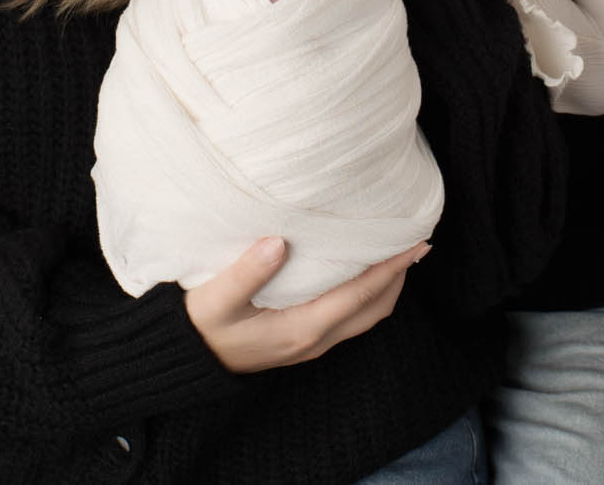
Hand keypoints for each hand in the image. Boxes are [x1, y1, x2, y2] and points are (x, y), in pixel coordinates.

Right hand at [184, 236, 427, 373]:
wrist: (187, 361)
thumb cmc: (201, 326)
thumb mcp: (216, 299)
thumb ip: (246, 272)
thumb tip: (278, 241)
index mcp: (302, 327)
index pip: (360, 294)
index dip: (391, 268)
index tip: (416, 243)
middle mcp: (315, 339)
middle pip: (373, 308)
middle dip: (398, 277)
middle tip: (416, 242)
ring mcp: (311, 344)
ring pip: (365, 317)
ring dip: (386, 287)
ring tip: (396, 255)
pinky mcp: (302, 340)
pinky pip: (350, 319)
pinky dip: (367, 296)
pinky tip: (361, 273)